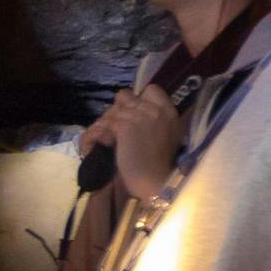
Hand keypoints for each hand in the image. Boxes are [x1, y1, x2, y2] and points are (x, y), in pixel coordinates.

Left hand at [93, 80, 181, 196]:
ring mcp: (140, 116)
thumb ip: (155, 121)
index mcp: (169, 112)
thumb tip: (132, 112)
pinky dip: (100, 133)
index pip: (151, 89)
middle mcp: (156, 110)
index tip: (132, 112)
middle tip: (114, 127)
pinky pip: (107, 122)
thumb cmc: (161, 165)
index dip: (138, 98)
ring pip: (113, 110)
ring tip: (106, 137)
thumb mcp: (166, 136)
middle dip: (117, 111)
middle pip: (126, 97)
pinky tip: (101, 143)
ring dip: (106, 123)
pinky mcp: (125, 125)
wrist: (155, 181)